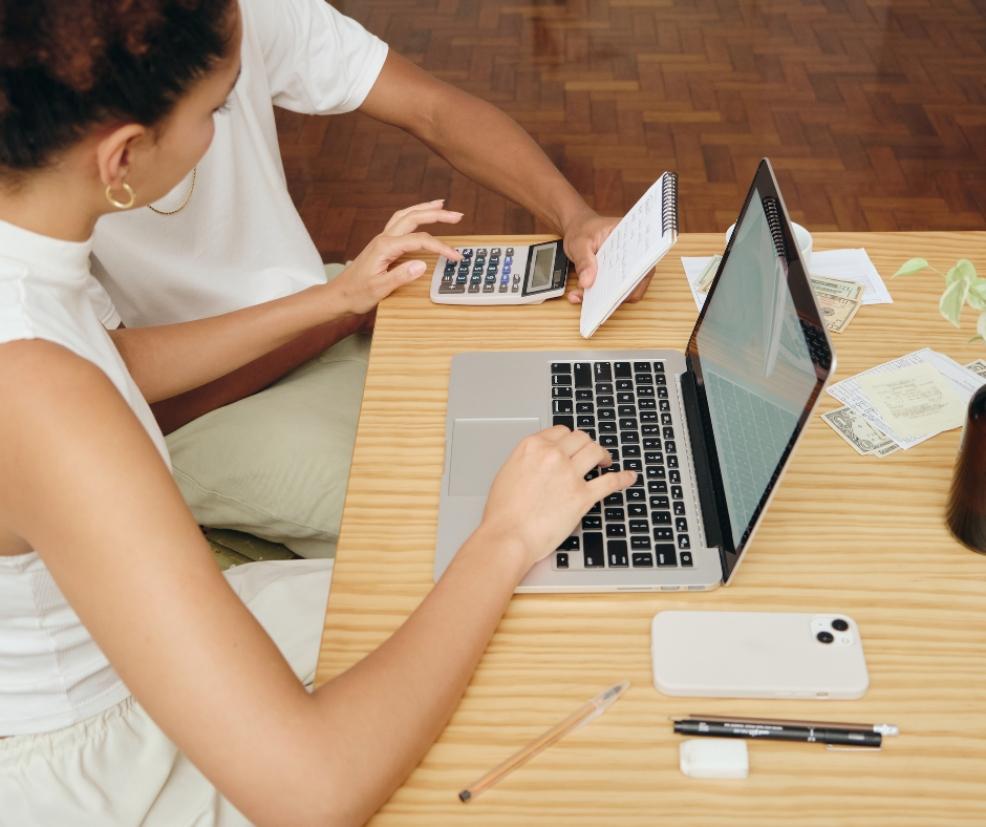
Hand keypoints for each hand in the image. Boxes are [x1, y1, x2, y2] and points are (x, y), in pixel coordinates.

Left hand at [327, 203, 463, 314]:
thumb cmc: (356, 294)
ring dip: (424, 209)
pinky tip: (420, 217)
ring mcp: (382, 240)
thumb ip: (401, 276)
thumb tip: (422, 265)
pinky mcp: (381, 245)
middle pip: (413, 217)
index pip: (419, 241)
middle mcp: (383, 238)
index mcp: (385, 247)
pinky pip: (400, 222)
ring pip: (406, 215)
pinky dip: (413, 215)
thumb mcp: (379, 289)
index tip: (455, 256)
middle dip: (436, 214)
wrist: (339, 296)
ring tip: (441, 205)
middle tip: (457, 215)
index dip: (440, 247)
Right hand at [478, 426, 637, 569]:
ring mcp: (569, 475)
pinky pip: (610, 482)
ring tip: (605, 462)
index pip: (560, 431)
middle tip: (590, 453)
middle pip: (581, 438)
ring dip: (603, 455)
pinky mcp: (582, 497)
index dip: (570, 438)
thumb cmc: (503, 513)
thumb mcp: (507, 473)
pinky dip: (622, 478)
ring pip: (595, 452)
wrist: (508, 536)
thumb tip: (538, 461)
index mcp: (532, 447)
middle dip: (587, 444)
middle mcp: (552, 456)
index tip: (573, 444)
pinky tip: (628, 477)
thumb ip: (526, 461)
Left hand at [562, 210, 655, 304]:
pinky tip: (580, 295)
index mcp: (633, 240)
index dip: (633, 278)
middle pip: (635, 282)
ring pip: (624, 292)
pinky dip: (598, 298)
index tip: (619, 289)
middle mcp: (635, 256)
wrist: (579, 229)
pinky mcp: (617, 278)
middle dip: (615, 294)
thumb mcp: (579, 243)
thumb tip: (587, 283)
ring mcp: (627, 269)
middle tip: (593, 299)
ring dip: (605, 299)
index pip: (641, 262)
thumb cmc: (583, 230)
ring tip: (581, 295)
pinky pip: (613, 293)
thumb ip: (584, 261)